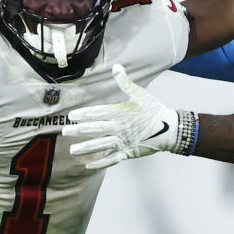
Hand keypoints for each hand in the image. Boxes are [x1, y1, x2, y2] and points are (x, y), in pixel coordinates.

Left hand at [63, 64, 196, 169]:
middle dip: (80, 131)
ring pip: (101, 145)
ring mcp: (123, 141)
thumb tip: (116, 66)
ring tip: (73, 150)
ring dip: (86, 148)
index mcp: (121, 112)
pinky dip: (100, 163)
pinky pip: (112, 159)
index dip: (84, 115)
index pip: (98, 113)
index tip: (71, 116)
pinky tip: (88, 166)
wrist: (169, 129)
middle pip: (96, 129)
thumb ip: (125, 82)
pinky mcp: (128, 152)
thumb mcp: (140, 94)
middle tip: (65, 132)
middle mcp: (120, 128)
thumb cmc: (154, 110)